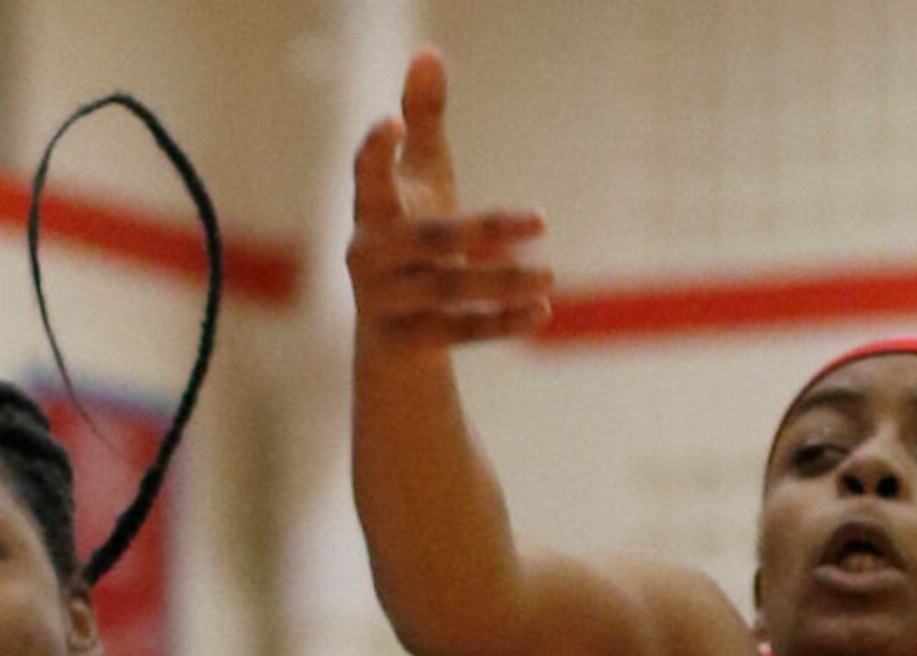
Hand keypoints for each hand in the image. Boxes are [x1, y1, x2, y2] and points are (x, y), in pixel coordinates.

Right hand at [348, 48, 552, 350]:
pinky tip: (543, 311)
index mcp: (370, 210)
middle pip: (429, 239)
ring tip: (550, 275)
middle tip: (543, 220)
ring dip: (502, 282)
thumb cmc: (410, 239)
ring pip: (448, 289)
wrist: (391, 338)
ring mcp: (384, 302)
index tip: (391, 121)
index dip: (376, 149)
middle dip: (485, 229)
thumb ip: (421, 120)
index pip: (366, 174)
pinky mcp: (406, 343)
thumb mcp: (418, 181)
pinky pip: (458, 332)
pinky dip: (501, 323)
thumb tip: (428, 52)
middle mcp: (369, 255)